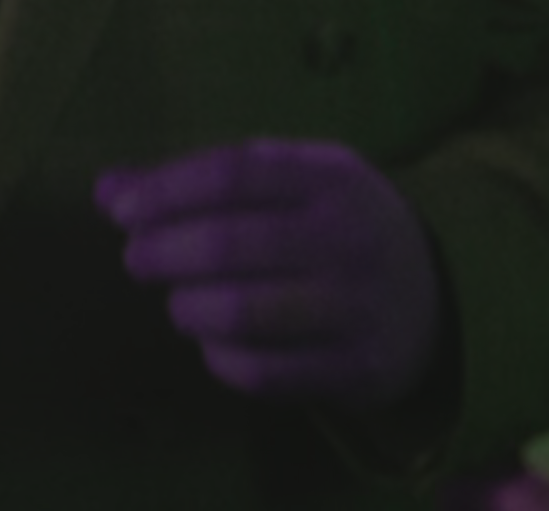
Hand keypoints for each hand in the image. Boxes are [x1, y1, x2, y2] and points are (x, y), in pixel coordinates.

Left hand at [97, 139, 446, 411]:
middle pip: (227, 245)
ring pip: (240, 314)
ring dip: (187, 308)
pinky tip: (216, 343)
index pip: (230, 174)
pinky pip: (262, 373)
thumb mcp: (287, 179)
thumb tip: (105, 190)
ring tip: (180, 302)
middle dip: (161, 253)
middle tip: (138, 259)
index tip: (119, 210)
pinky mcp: (360, 372)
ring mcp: (360, 311)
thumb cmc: (331, 224)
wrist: (442, 295)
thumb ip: (197, 178)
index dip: (163, 192)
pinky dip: (220, 358)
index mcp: (332, 180)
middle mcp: (351, 242)